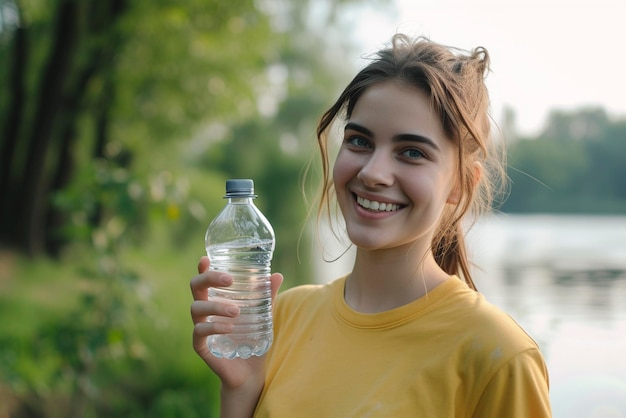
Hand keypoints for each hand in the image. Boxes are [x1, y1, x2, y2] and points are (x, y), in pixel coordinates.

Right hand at [190, 256, 282, 391]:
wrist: (250, 374)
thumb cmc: (252, 341)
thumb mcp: (263, 317)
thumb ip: (267, 297)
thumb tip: (278, 275)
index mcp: (215, 301)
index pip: (204, 280)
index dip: (202, 268)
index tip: (206, 258)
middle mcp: (204, 312)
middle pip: (195, 287)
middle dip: (209, 278)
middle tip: (229, 279)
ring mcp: (200, 328)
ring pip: (196, 309)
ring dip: (216, 306)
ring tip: (236, 311)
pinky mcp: (201, 347)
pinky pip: (199, 333)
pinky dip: (213, 328)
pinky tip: (229, 327)